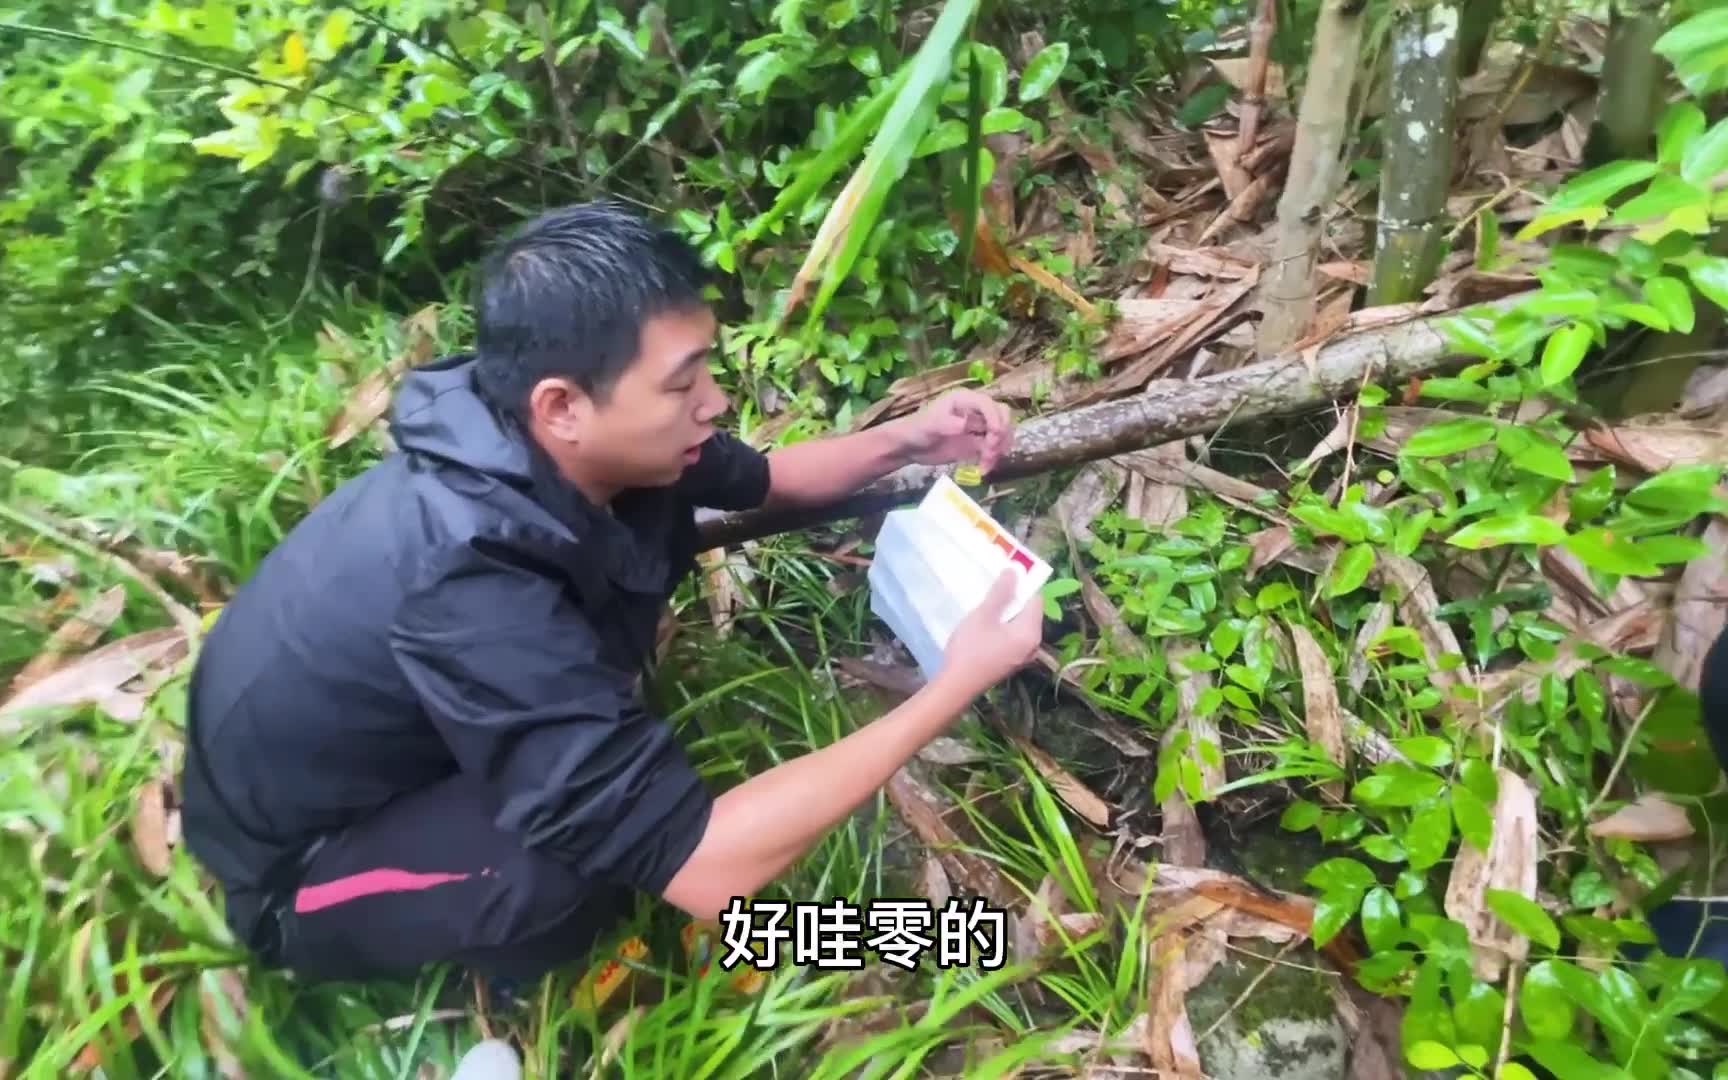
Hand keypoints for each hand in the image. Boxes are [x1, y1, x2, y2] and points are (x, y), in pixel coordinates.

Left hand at [890, 389, 1014, 473]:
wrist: (910, 447)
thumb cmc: (917, 429)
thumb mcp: (931, 424)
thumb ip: (949, 423)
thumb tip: (966, 425)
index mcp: (965, 399)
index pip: (988, 404)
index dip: (995, 418)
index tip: (994, 436)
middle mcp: (975, 410)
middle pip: (1002, 416)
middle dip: (1001, 433)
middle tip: (991, 451)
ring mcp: (978, 427)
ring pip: (1002, 433)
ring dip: (999, 448)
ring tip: (986, 464)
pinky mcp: (977, 443)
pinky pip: (994, 448)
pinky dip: (993, 458)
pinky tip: (984, 468)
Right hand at [942, 570, 1044, 692]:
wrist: (957, 686)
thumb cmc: (971, 648)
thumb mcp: (984, 615)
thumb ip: (1001, 592)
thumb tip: (1016, 571)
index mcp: (1031, 632)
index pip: (1036, 599)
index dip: (1022, 585)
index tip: (1004, 578)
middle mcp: (1033, 645)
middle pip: (1029, 613)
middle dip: (1013, 599)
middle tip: (992, 590)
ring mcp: (1023, 657)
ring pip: (1019, 626)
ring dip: (1006, 613)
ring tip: (986, 605)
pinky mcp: (1011, 662)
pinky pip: (1013, 638)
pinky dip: (1003, 628)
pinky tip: (985, 626)